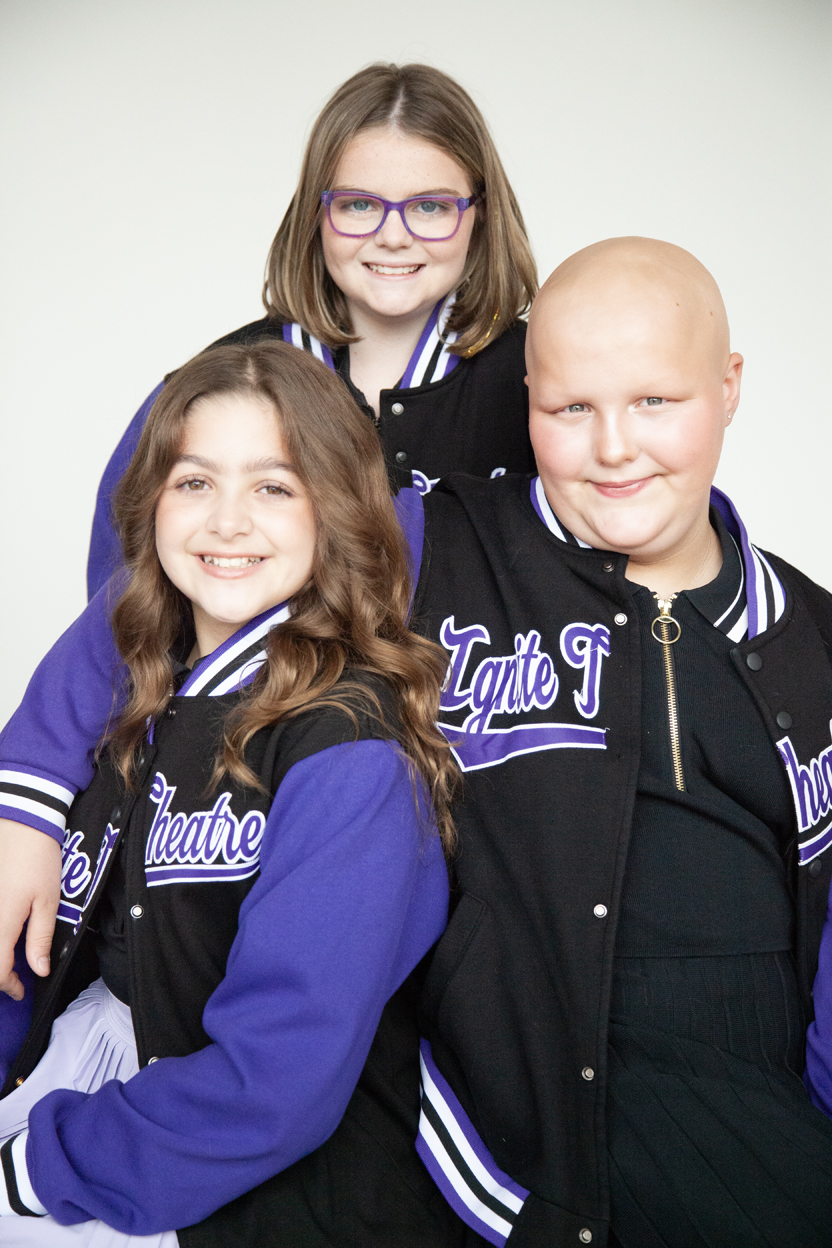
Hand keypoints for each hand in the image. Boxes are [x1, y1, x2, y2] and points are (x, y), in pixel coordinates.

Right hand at [0, 819, 60, 999]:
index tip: (22, 991)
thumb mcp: (47, 901)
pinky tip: (2, 938)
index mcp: (0, 924)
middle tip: (13, 980)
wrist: (22, 823)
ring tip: (7, 962)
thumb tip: (38, 970)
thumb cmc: (38, 860)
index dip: (9, 986)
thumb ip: (40, 939)